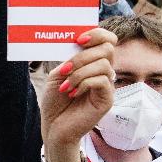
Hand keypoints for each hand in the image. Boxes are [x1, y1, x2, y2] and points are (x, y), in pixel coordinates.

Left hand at [42, 29, 116, 148]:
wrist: (53, 127)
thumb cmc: (55, 101)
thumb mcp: (58, 75)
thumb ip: (69, 59)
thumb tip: (78, 42)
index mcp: (93, 63)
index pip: (108, 40)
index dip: (97, 34)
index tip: (78, 40)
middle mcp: (103, 72)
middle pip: (107, 49)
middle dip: (82, 56)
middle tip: (64, 69)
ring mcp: (107, 86)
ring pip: (103, 65)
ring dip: (79, 73)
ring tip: (64, 86)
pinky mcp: (107, 99)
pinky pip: (102, 81)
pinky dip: (84, 83)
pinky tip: (71, 93)